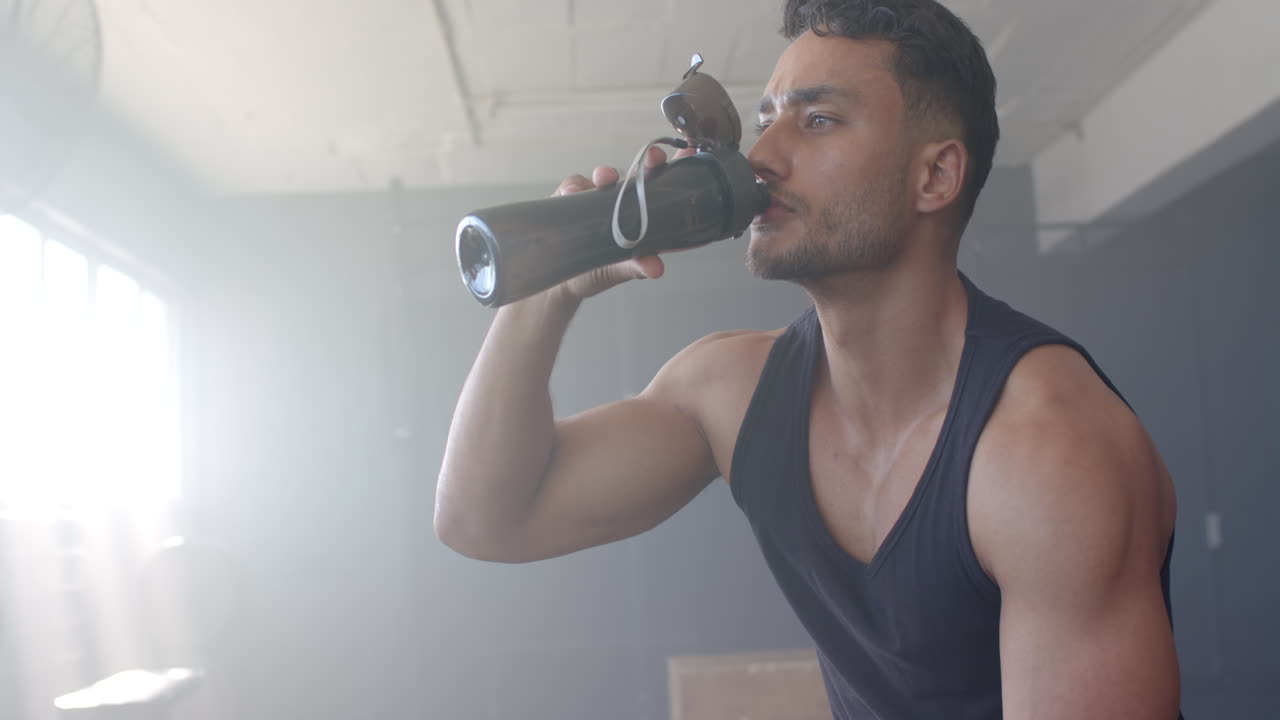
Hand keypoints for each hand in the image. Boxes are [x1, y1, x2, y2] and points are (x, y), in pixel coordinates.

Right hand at [552, 144, 698, 300]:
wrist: (560, 280)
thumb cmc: (597, 271)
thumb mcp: (619, 270)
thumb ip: (636, 267)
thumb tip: (655, 268)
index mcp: (641, 215)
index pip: (663, 188)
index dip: (676, 169)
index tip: (690, 154)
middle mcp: (621, 200)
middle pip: (639, 174)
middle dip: (647, 162)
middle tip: (654, 158)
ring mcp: (596, 196)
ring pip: (605, 177)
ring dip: (607, 174)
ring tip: (604, 178)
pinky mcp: (570, 197)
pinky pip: (573, 186)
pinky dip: (573, 187)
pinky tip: (571, 192)